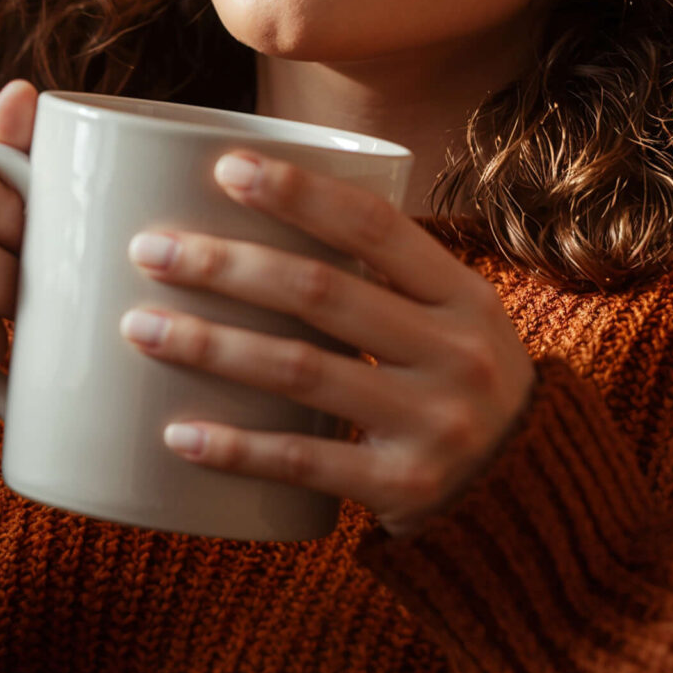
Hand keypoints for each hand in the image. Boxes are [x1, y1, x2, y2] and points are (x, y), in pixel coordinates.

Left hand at [118, 150, 537, 536]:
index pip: (375, 226)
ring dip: (211, 345)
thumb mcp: (455, 326)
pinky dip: (236, 448)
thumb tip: (258, 221)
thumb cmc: (461, 394)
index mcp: (464, 296)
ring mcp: (432, 423)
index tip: (226, 167)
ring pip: (301, 370)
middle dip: (226, 265)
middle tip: (150, 249)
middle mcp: (456, 354)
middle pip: (321, 292)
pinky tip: (178, 432)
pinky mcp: (404, 489)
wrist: (533, 505)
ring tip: (139, 327)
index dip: (298, 192)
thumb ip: (384, 283)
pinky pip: (305, 461)